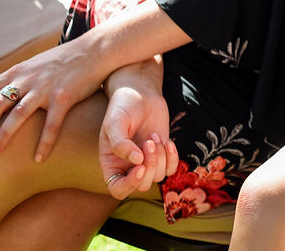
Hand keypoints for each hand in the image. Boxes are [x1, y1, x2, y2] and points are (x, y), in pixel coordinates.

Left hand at [0, 38, 107, 159]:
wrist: (95, 50)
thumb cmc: (64, 61)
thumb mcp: (34, 65)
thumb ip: (17, 78)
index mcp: (17, 72)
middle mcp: (28, 79)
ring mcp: (46, 88)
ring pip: (18, 114)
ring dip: (4, 134)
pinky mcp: (65, 97)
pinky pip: (51, 124)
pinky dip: (44, 142)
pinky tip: (38, 158)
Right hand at [98, 85, 177, 199]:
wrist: (140, 94)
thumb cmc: (122, 107)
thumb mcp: (114, 122)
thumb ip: (120, 143)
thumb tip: (137, 162)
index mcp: (111, 164)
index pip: (118, 189)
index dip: (130, 184)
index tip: (140, 167)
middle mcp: (128, 167)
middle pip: (142, 185)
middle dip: (150, 164)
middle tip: (149, 141)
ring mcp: (146, 161)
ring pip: (158, 177)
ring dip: (161, 157)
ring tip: (154, 136)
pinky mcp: (162, 154)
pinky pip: (171, 169)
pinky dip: (173, 158)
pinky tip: (168, 141)